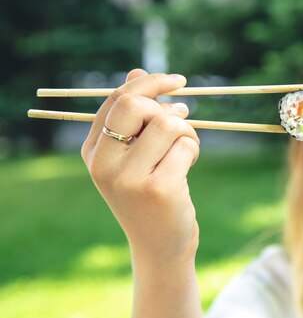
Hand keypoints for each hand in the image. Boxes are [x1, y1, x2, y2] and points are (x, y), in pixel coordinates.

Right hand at [81, 69, 200, 272]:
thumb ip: (134, 117)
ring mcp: (129, 178)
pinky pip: (185, 146)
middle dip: (168, 108)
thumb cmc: (150, 195)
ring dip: (187, 132)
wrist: (159, 246)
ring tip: (185, 151)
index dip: (150, 83)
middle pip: (137, 105)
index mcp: (94, 152)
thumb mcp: (135, 156)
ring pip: (168, 124)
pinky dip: (194, 150)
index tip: (178, 81)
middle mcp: (104, 164)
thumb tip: (136, 71)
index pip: (117, 99)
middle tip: (184, 118)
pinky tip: (187, 168)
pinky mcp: (158, 189)